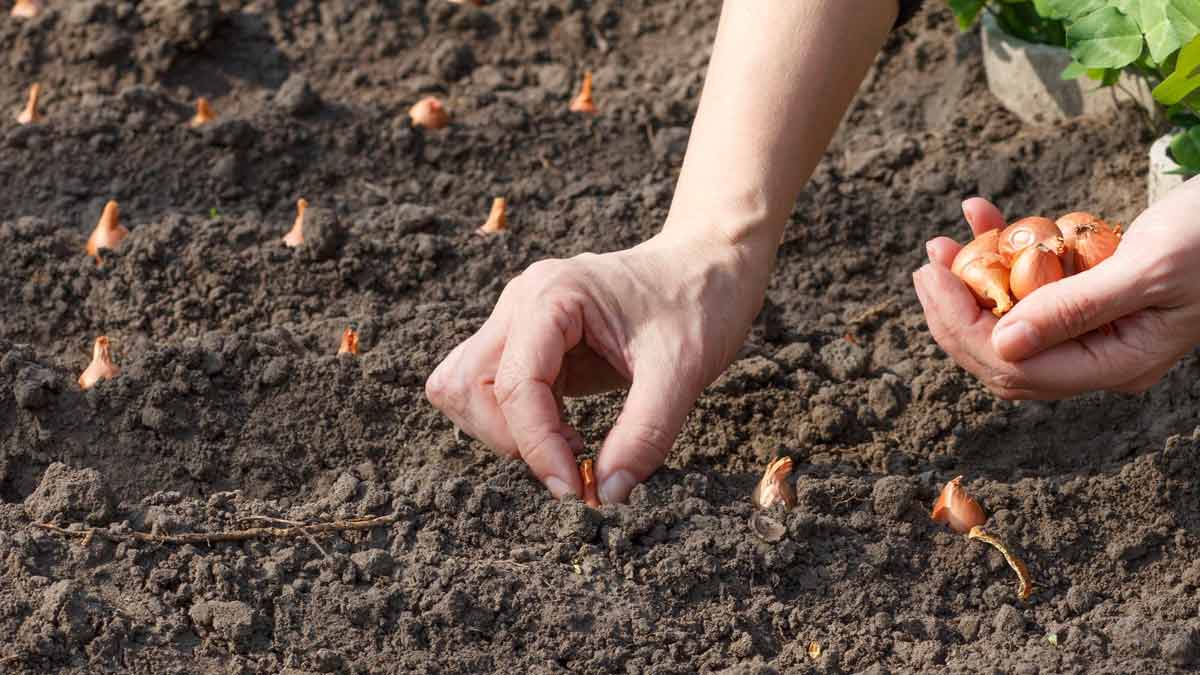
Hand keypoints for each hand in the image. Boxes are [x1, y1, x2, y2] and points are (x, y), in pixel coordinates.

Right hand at [425, 230, 766, 502]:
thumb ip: (644, 435)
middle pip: (467, 385)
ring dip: (506, 432)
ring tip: (570, 448)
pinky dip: (520, 424)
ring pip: (466, 388)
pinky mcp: (530, 343)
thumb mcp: (683, 371)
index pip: (513, 384)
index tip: (577, 491)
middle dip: (512, 439)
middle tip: (573, 466)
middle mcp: (522, 301)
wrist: (711, 265)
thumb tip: (606, 495)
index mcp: (552, 294)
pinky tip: (569, 435)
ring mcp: (520, 319)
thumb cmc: (699, 302)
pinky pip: (494, 391)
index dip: (537, 447)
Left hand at [913, 180, 1199, 398]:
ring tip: (941, 244)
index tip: (933, 281)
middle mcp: (1101, 357)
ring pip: (1013, 319)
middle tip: (927, 265)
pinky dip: (1007, 252)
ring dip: (972, 281)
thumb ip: (1074, 310)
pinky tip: (984, 216)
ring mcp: (1097, 329)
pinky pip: (1036, 284)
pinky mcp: (1095, 294)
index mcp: (1116, 365)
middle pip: (1004, 353)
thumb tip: (1001, 345)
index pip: (1015, 367)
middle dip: (956, 311)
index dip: (963, 329)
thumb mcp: (1147, 269)